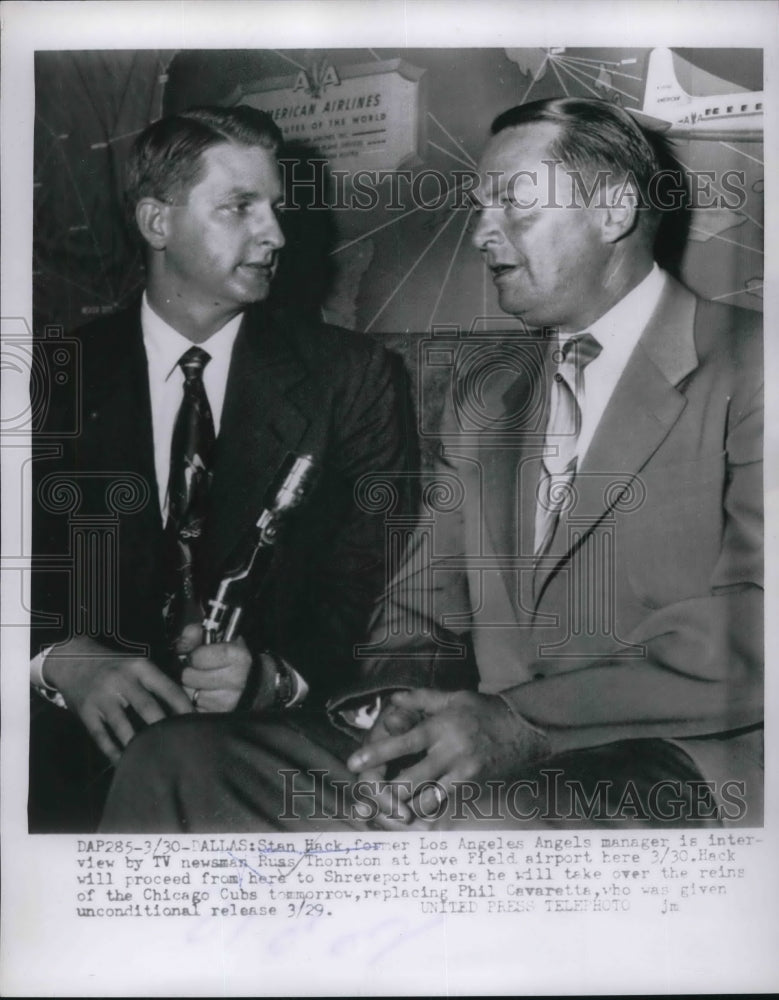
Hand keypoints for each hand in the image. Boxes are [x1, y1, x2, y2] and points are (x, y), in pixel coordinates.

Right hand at [43, 636, 193, 762]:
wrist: (70, 658)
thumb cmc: (113, 665)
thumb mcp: (136, 664)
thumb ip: (156, 682)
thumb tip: (185, 706)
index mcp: (140, 667)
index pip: (168, 688)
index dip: (184, 708)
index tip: (198, 723)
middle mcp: (121, 681)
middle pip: (148, 708)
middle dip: (164, 729)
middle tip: (180, 746)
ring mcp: (102, 698)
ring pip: (124, 727)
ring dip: (139, 746)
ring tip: (156, 761)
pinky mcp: (86, 713)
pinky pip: (102, 737)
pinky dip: (114, 753)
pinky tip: (126, 764)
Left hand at [177, 624, 258, 712]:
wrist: (261, 686)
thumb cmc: (237, 661)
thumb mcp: (222, 639)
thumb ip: (198, 633)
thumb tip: (181, 642)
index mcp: (237, 657)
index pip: (196, 657)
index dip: (194, 655)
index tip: (201, 656)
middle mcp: (235, 680)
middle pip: (188, 677)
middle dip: (191, 672)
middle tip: (201, 671)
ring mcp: (228, 702)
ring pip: (189, 694)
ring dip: (192, 689)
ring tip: (205, 684)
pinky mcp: (220, 716)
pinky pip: (194, 709)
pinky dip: (196, 704)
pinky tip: (207, 696)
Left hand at [347, 688, 548, 822]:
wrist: (524, 729)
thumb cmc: (484, 710)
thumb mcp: (454, 697)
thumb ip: (421, 699)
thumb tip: (393, 699)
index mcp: (442, 726)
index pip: (403, 741)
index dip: (376, 753)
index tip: (353, 763)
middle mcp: (451, 751)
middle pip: (410, 779)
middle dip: (386, 791)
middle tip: (367, 797)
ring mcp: (464, 772)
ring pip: (428, 798)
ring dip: (406, 806)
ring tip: (388, 810)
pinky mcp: (474, 787)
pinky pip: (447, 805)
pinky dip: (430, 814)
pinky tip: (416, 822)